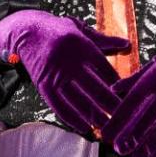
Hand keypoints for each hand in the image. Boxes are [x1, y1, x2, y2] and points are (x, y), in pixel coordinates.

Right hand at [0, 10, 129, 133]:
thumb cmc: (58, 29)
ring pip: (79, 100)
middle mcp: (70, 60)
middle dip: (111, 105)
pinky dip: (72, 118)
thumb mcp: (81, 29)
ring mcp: (55, 74)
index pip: (106, 70)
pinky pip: (59, 106)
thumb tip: (127, 44)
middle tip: (124, 118)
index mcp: (83, 45)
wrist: (26, 30)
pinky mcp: (43, 84)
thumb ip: (104, 39)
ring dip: (94, 116)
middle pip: (96, 88)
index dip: (119, 86)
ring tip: (108, 128)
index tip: (129, 98)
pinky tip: (85, 127)